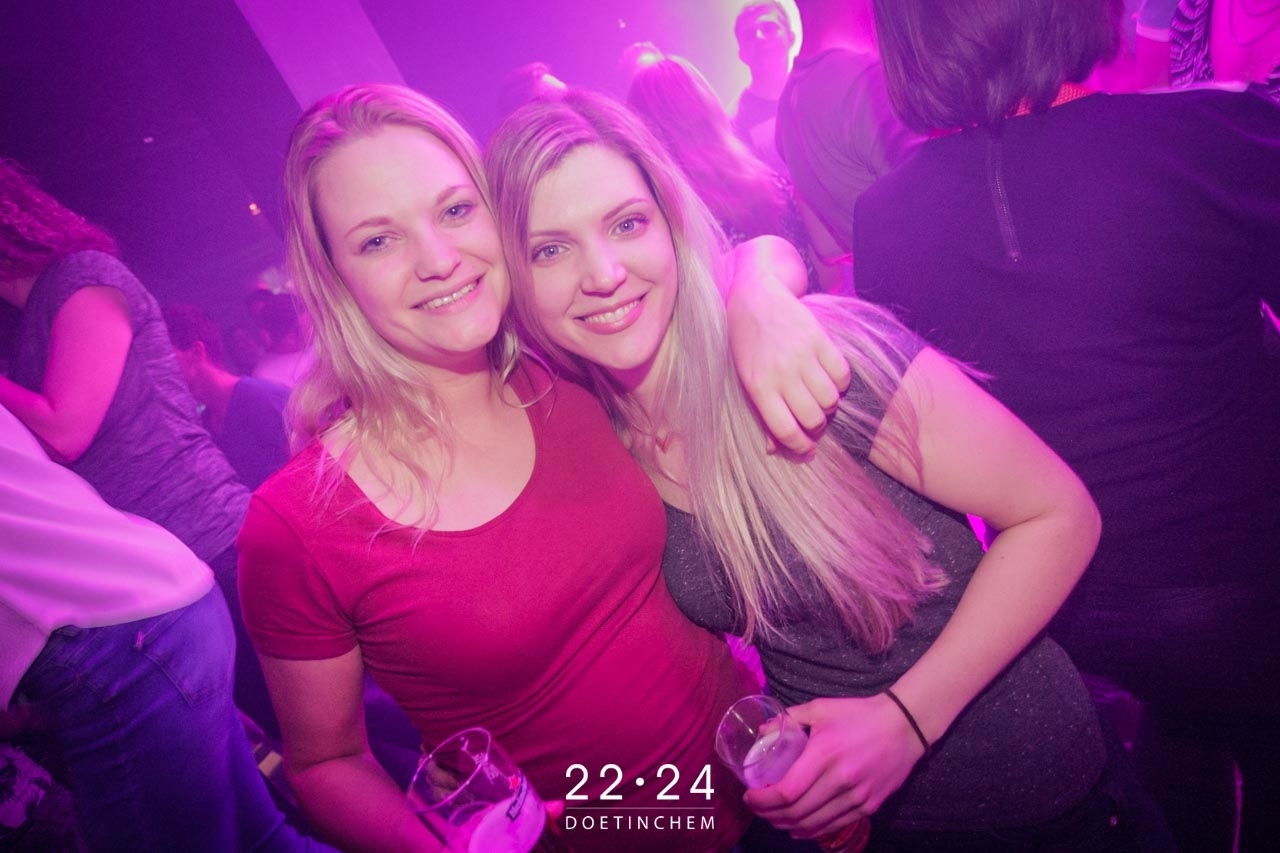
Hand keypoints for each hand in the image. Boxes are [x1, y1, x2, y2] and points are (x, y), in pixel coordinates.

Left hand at [725, 288, 850, 455]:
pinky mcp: (819, 339)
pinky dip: (840, 383)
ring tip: (819, 397)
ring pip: (831, 400)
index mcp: (759, 387)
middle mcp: (781, 373)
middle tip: (813, 421)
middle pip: (813, 419)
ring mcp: (802, 355)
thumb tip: (775, 448)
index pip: (786, 430)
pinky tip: (828, 378)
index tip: (807, 449)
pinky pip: (842, 374)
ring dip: (829, 405)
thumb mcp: (746, 381)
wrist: (754, 299)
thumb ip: (762, 414)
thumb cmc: (747, 346)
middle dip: (817, 427)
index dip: (801, 446)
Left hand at [742, 695, 924, 838]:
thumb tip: (764, 730)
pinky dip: (813, 830)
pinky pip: (835, 824)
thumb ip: (791, 718)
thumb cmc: (859, 714)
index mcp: (824, 754)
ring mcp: (857, 796)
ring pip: (814, 823)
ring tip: (773, 818)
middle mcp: (840, 779)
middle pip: (797, 811)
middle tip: (757, 808)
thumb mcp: (822, 708)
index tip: (749, 797)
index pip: (787, 791)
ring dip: (788, 825)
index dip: (763, 800)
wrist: (904, 726)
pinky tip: (799, 828)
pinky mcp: (869, 805)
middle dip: (770, 814)